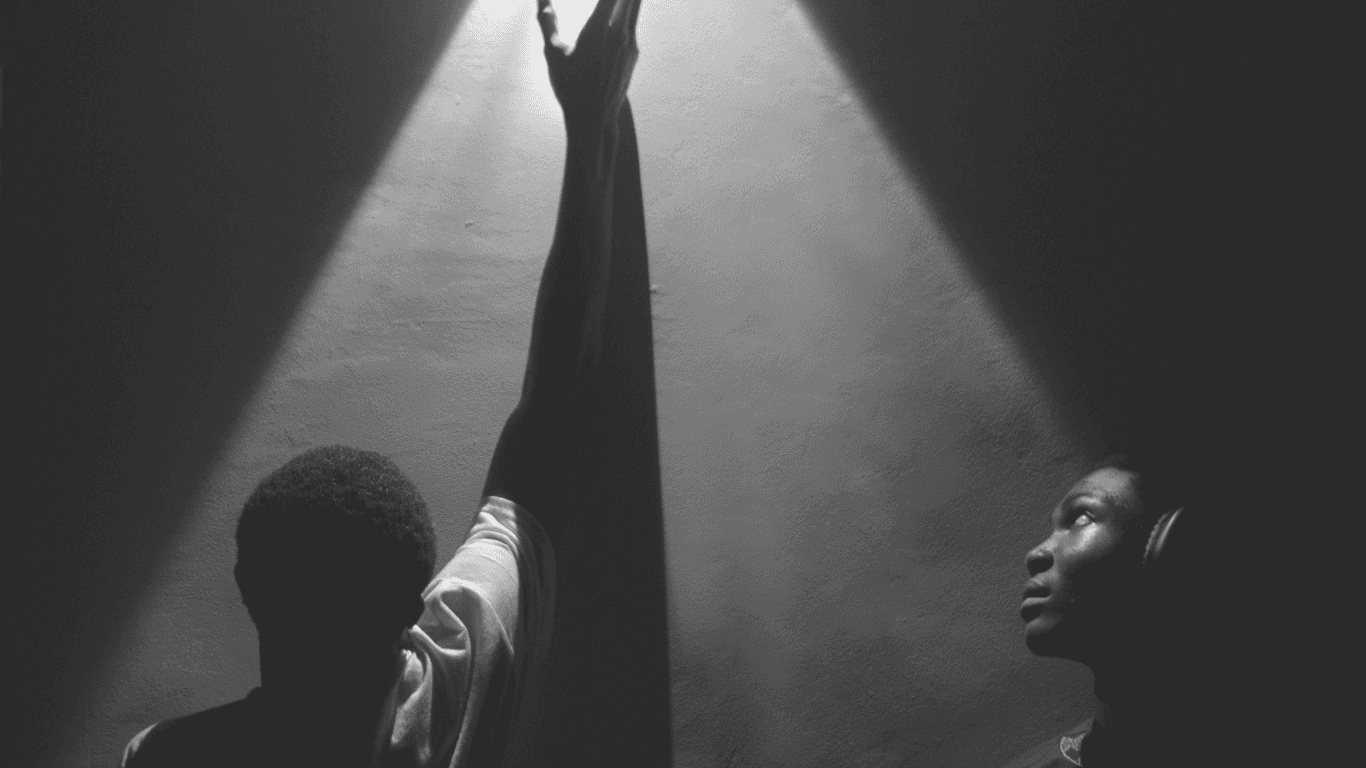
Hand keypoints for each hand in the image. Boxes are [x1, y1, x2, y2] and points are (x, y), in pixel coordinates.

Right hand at [537, 0, 641, 136]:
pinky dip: (630, 8)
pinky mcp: (634, 53)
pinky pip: (633, 21)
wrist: (596, 120)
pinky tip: (628, 5)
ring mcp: (631, 43)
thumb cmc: (571, 88)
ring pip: (635, 6)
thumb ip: (547, 21)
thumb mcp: (553, 54)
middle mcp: (621, 33)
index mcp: (600, 29)